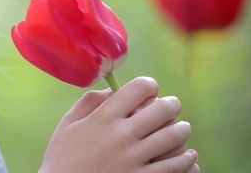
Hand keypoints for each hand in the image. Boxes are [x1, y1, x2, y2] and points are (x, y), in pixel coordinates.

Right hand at [39, 77, 198, 172]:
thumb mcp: (67, 125)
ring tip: (182, 130)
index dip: (149, 85)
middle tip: (172, 107)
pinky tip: (188, 156)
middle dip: (172, 105)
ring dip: (182, 130)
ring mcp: (133, 160)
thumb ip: (89, 102)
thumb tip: (112, 91)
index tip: (150, 90)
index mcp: (103, 117)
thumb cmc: (62, 159)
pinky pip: (175, 167)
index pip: (138, 88)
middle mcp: (121, 135)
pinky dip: (187, 160)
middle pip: (162, 109)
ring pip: (174, 137)